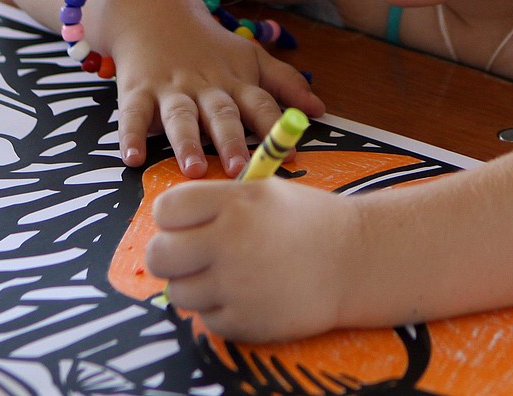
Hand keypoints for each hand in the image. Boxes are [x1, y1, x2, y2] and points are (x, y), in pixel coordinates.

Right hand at [110, 0, 324, 177]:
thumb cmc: (209, 45)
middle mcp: (206, 86)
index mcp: (236, 81)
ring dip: (186, 142)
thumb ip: (284, 82)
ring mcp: (170, 88)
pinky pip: (132, 115)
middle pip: (222, 113)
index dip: (275, 127)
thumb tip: (319, 109)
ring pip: (180, 115)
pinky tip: (132, 158)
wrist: (154, 11)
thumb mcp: (250, 57)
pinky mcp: (137, 90)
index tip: (290, 154)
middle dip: (232, 140)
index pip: (260, 103)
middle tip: (241, 168)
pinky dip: (131, 135)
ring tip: (193, 169)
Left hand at [146, 177, 351, 341]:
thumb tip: (168, 222)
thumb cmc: (307, 220)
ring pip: (178, 292)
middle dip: (170, 255)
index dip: (171, 217)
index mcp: (235, 201)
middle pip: (159, 255)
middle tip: (191, 255)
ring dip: (196, 285)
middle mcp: (230, 241)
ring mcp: (235, 285)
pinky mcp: (243, 322)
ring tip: (228, 273)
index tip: (185, 223)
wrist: (354, 260)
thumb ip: (217, 203)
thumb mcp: (265, 191)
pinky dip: (221, 308)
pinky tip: (250, 292)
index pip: (166, 209)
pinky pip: (206, 318)